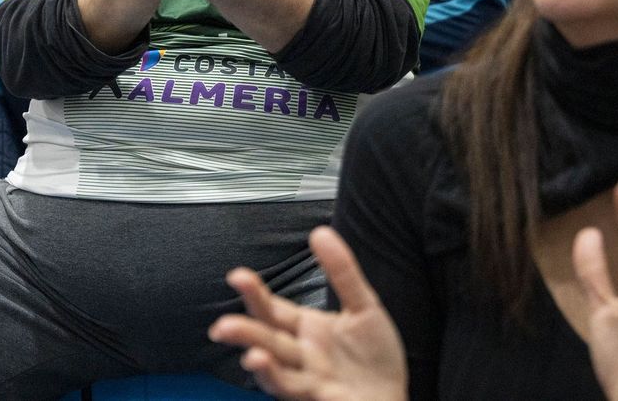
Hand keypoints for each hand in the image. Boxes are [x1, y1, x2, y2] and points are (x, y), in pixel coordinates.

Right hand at [209, 226, 407, 400]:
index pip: (272, 308)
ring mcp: (307, 376)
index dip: (254, 293)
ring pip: (273, 364)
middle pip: (265, 336)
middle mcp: (300, 352)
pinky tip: (260, 363)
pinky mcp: (318, 396)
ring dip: (255, 355)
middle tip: (223, 323)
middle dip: (243, 329)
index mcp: (305, 328)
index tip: (238, 276)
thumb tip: (321, 232)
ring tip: (240, 345)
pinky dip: (274, 376)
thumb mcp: (364, 307)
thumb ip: (342, 272)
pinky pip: (291, 386)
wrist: (394, 398)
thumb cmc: (375, 358)